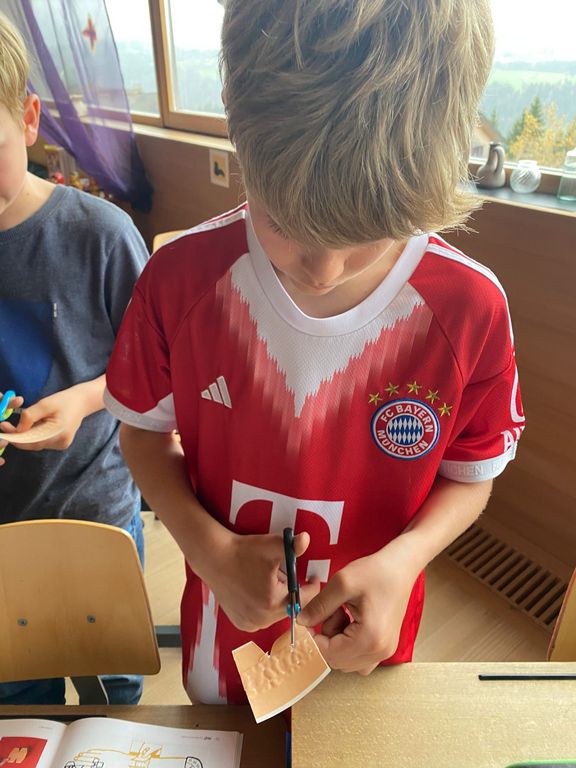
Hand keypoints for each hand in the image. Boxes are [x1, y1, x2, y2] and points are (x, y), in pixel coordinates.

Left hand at [0, 386, 90, 451]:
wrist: (82, 401)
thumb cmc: (65, 400)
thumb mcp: (45, 404)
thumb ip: (30, 417)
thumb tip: (17, 430)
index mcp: (58, 434)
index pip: (31, 442)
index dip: (15, 437)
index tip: (3, 430)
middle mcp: (60, 443)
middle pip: (32, 444)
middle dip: (18, 435)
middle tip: (6, 425)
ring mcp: (60, 445)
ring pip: (36, 443)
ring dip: (26, 434)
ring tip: (26, 420)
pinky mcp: (60, 443)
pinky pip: (41, 441)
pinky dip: (34, 434)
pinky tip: (36, 424)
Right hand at [202, 530, 320, 631]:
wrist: (214, 558)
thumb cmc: (243, 551)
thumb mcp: (271, 546)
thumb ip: (292, 545)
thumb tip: (306, 539)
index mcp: (272, 602)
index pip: (304, 599)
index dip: (311, 587)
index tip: (313, 577)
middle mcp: (262, 619)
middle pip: (290, 607)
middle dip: (292, 591)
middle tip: (284, 574)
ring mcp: (251, 623)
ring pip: (277, 613)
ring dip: (279, 599)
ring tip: (269, 581)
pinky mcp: (242, 624)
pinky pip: (263, 617)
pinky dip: (265, 606)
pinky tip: (258, 591)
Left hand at [297, 535, 420, 673]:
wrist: (401, 566)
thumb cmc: (376, 571)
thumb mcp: (342, 583)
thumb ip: (319, 606)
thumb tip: (302, 622)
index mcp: (369, 638)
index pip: (327, 654)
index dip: (311, 639)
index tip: (306, 619)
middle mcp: (379, 652)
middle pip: (335, 660)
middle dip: (325, 637)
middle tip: (330, 611)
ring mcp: (384, 651)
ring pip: (345, 660)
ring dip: (335, 640)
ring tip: (342, 613)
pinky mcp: (384, 646)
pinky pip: (357, 657)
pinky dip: (347, 643)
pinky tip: (349, 621)